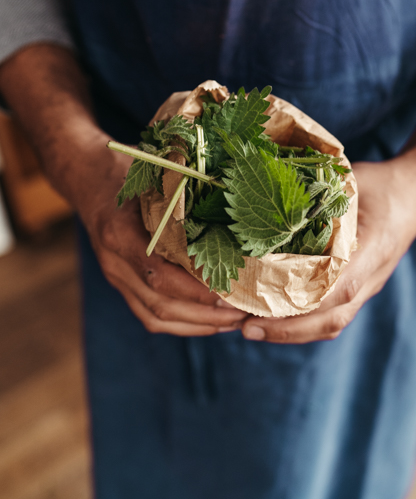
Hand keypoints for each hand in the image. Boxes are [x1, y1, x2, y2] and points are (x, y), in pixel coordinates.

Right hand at [75, 143, 247, 335]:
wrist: (89, 179)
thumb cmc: (128, 172)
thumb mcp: (153, 174)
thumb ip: (181, 192)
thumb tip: (229, 203)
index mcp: (121, 233)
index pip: (160, 273)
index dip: (195, 288)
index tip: (231, 290)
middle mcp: (115, 262)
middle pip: (161, 304)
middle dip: (206, 314)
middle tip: (243, 311)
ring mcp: (116, 277)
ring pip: (156, 317)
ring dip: (198, 325)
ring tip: (234, 321)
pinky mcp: (121, 285)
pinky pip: (149, 316)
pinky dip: (182, 325)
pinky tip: (211, 322)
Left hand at [241, 159, 415, 343]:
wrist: (415, 194)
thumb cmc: (382, 185)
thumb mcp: (353, 181)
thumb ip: (321, 193)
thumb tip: (272, 197)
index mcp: (373, 248)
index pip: (340, 286)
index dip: (302, 305)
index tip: (263, 312)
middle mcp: (372, 275)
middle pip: (332, 318)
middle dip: (287, 329)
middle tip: (245, 327)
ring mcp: (367, 285)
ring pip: (331, 322)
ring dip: (291, 331)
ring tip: (250, 327)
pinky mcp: (359, 286)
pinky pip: (331, 314)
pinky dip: (301, 323)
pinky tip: (271, 318)